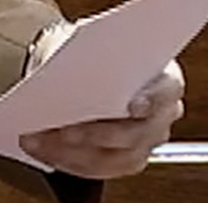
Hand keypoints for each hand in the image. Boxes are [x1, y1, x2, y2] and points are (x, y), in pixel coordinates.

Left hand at [19, 36, 185, 178]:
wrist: (80, 63)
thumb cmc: (88, 50)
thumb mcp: (85, 40)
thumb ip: (86, 53)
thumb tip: (66, 70)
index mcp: (163, 77)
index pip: (169, 89)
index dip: (153, 99)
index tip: (132, 106)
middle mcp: (161, 115)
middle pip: (137, 132)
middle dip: (98, 133)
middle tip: (66, 130)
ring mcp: (145, 141)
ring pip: (115, 156)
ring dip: (73, 151)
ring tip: (39, 137)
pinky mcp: (123, 159)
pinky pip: (97, 167)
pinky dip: (65, 158)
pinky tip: (39, 146)